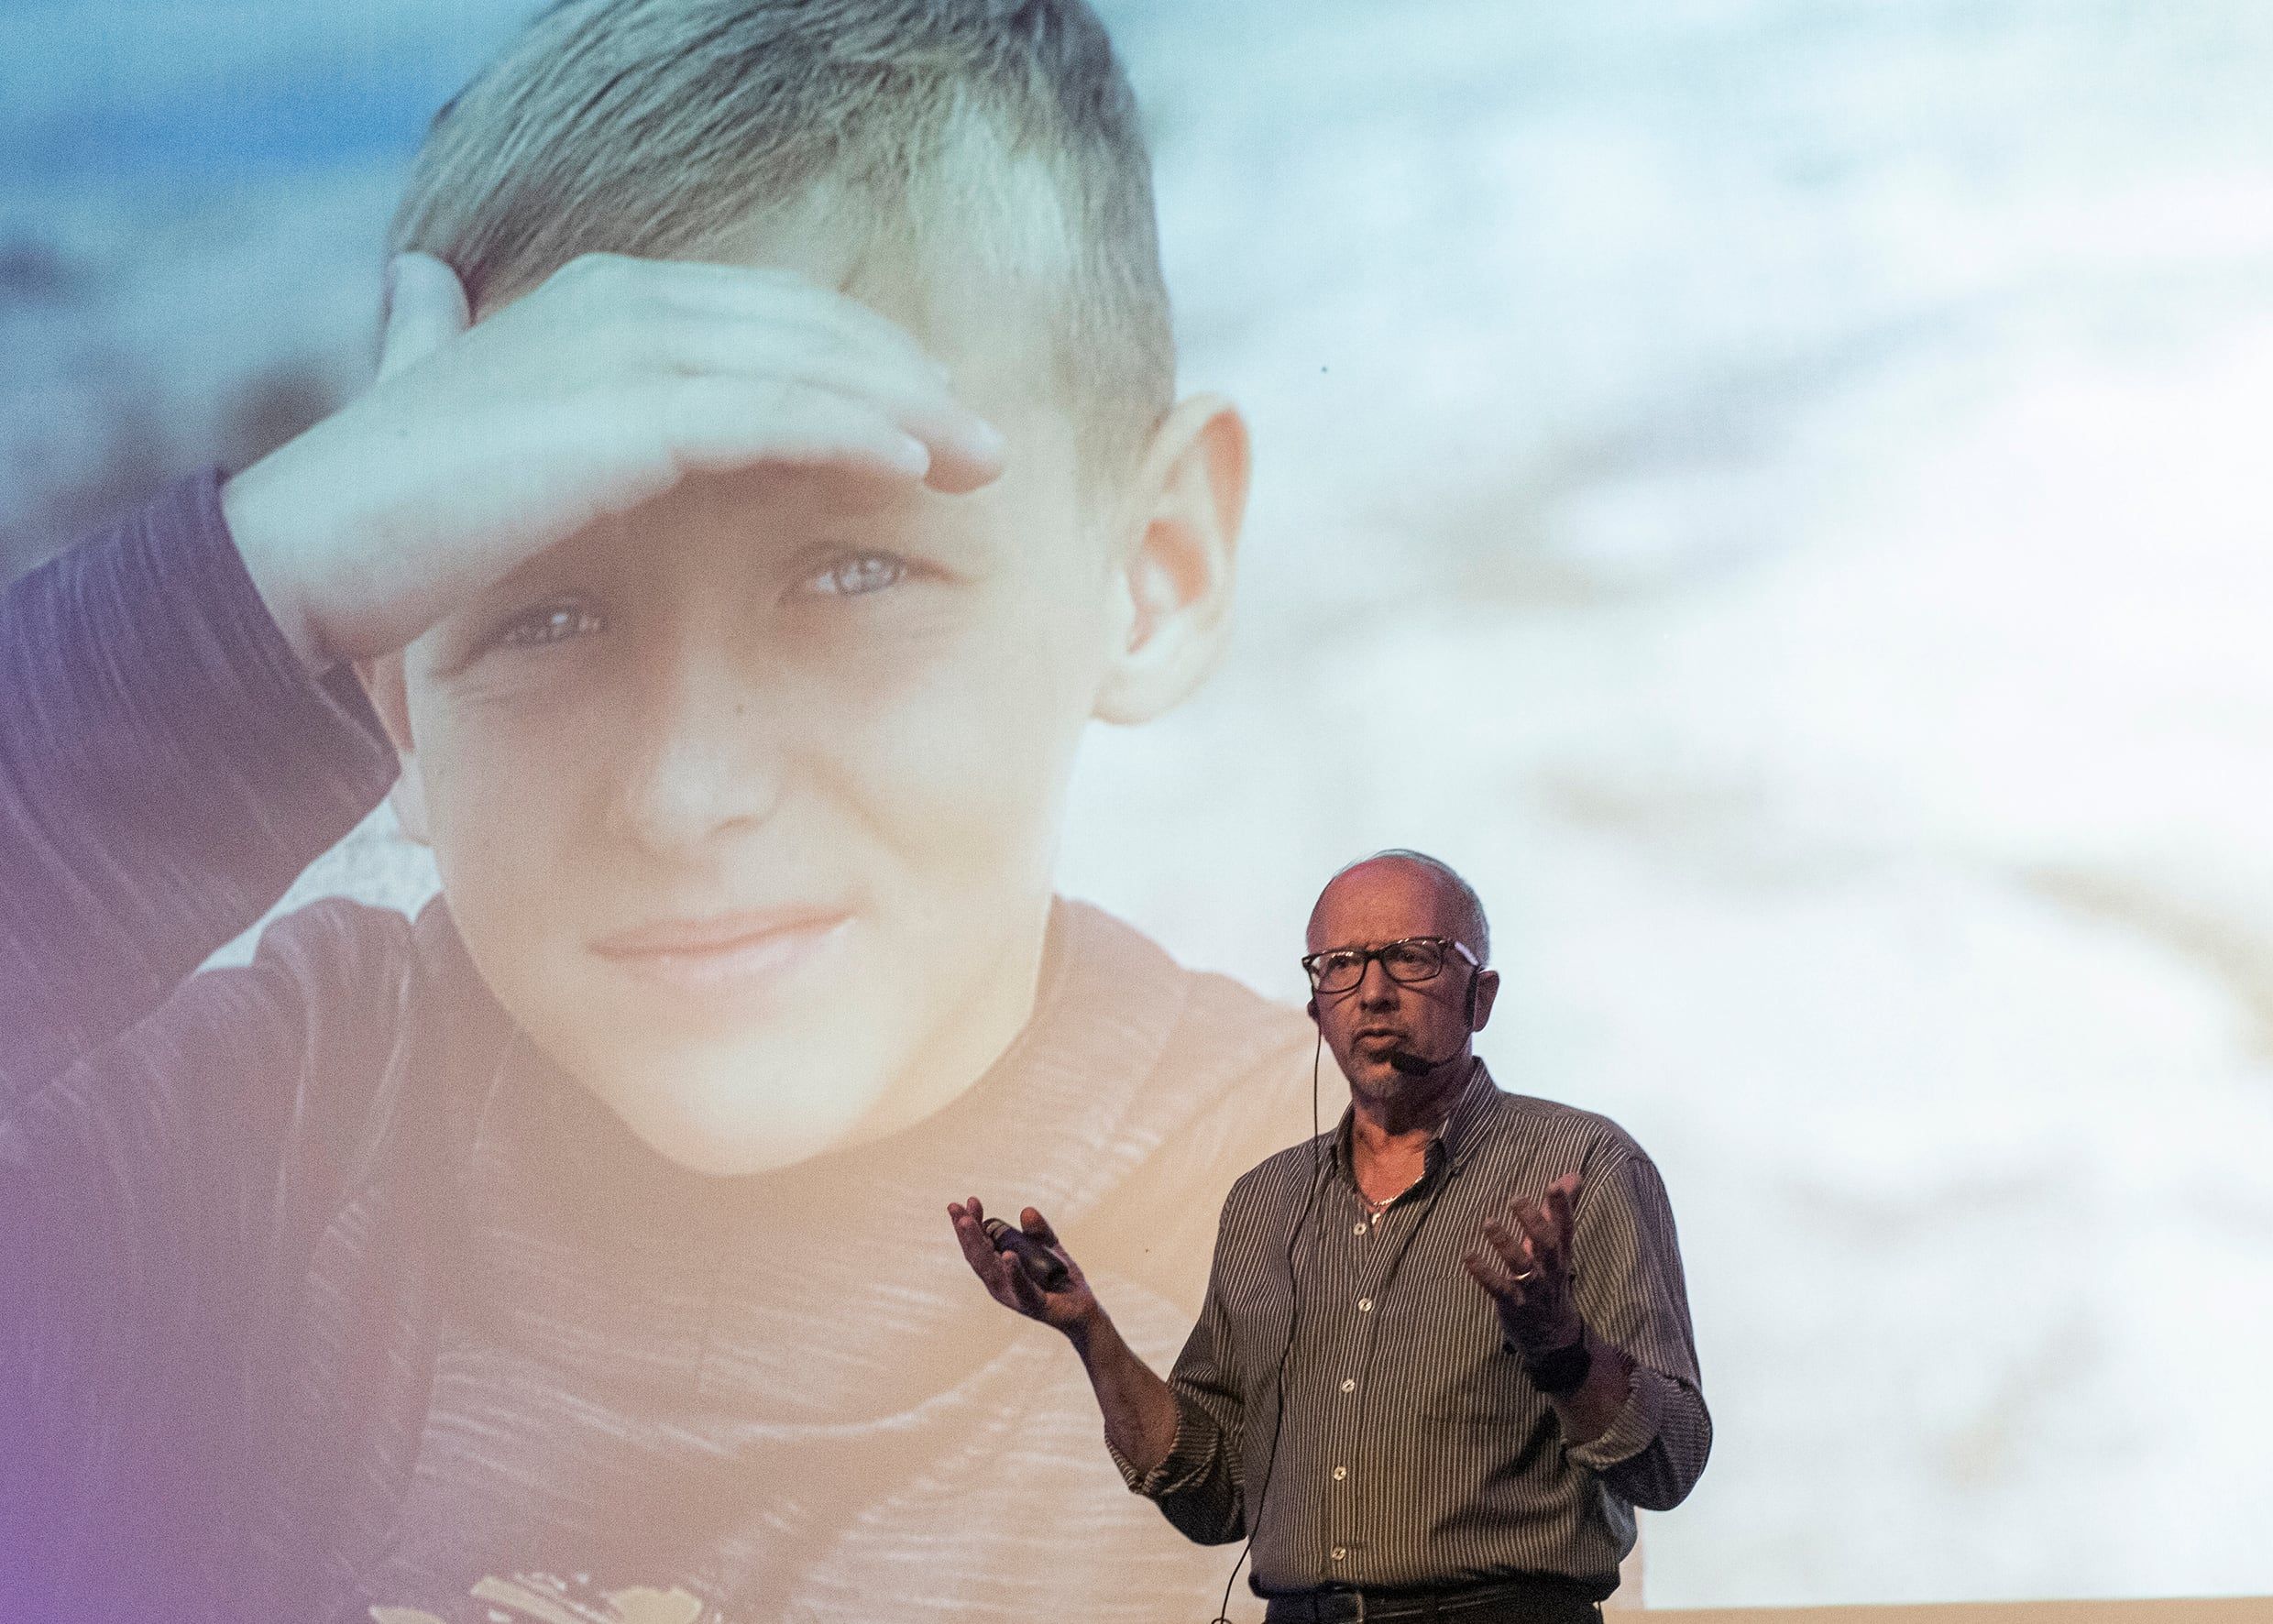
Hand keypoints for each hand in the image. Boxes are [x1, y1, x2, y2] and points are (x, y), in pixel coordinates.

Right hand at [225, 250, 1005, 670]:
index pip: (770, 313)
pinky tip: (914, 464)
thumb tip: (419, 281)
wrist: (306, 555)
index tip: (928, 414)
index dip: (860, 359)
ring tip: (980, 457)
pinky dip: (852, 431)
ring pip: (808, 364)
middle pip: (809, 327)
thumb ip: (447, 341)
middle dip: (906, 378)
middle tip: (983, 437)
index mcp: (599, 301)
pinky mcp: (625, 419)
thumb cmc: (390, 507)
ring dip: (907, 407)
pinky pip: (772, 414)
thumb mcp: (446, 409)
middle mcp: (620, 304)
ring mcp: (623, 353)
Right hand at [948, 1196, 1096, 1333]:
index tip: (968, 1201)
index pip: (978, 1245)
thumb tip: (1026, 1211)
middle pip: (976, 1255)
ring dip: (978, 1244)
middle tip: (955, 1208)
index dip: (970, 1224)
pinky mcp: (1033, 1304)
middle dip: (965, 1231)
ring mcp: (1013, 1295)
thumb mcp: (1049, 1247)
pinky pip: (1022, 1287)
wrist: (1082, 1310)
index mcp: (998, 1269)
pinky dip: (1013, 1271)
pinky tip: (1007, 1255)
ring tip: (968, 1222)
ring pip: (990, 1269)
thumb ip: (1039, 1231)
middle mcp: (999, 1283)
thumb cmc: (1060, 1279)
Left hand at [1463, 1171, 1584, 1356]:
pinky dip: (1484, 1273)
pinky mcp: (1513, 1304)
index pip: (1566, 1228)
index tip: (1554, 1185)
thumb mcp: (1559, 1247)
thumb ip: (1560, 1211)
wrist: (1554, 1336)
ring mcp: (1532, 1289)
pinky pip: (1498, 1288)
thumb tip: (1573, 1175)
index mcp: (1561, 1254)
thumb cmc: (1551, 1279)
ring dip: (1505, 1244)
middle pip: (1546, 1245)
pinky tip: (1468, 1256)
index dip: (1562, 1207)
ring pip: (1521, 1266)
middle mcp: (1550, 1270)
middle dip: (1533, 1222)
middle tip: (1517, 1199)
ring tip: (1489, 1222)